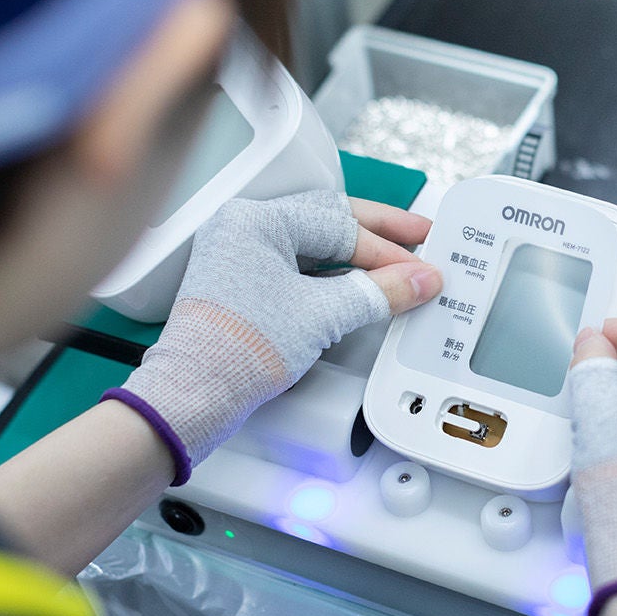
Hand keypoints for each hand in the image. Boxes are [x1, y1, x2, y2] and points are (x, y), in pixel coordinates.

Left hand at [108, 191, 440, 483]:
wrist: (194, 395)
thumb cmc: (233, 350)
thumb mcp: (322, 314)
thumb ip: (380, 292)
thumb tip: (419, 279)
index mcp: (256, 220)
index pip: (341, 225)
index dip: (389, 250)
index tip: (421, 268)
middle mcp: (245, 229)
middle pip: (329, 222)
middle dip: (379, 236)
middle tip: (422, 238)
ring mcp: (242, 257)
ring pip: (316, 244)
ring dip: (359, 256)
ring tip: (398, 263)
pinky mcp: (244, 285)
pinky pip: (300, 267)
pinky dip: (335, 276)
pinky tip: (362, 284)